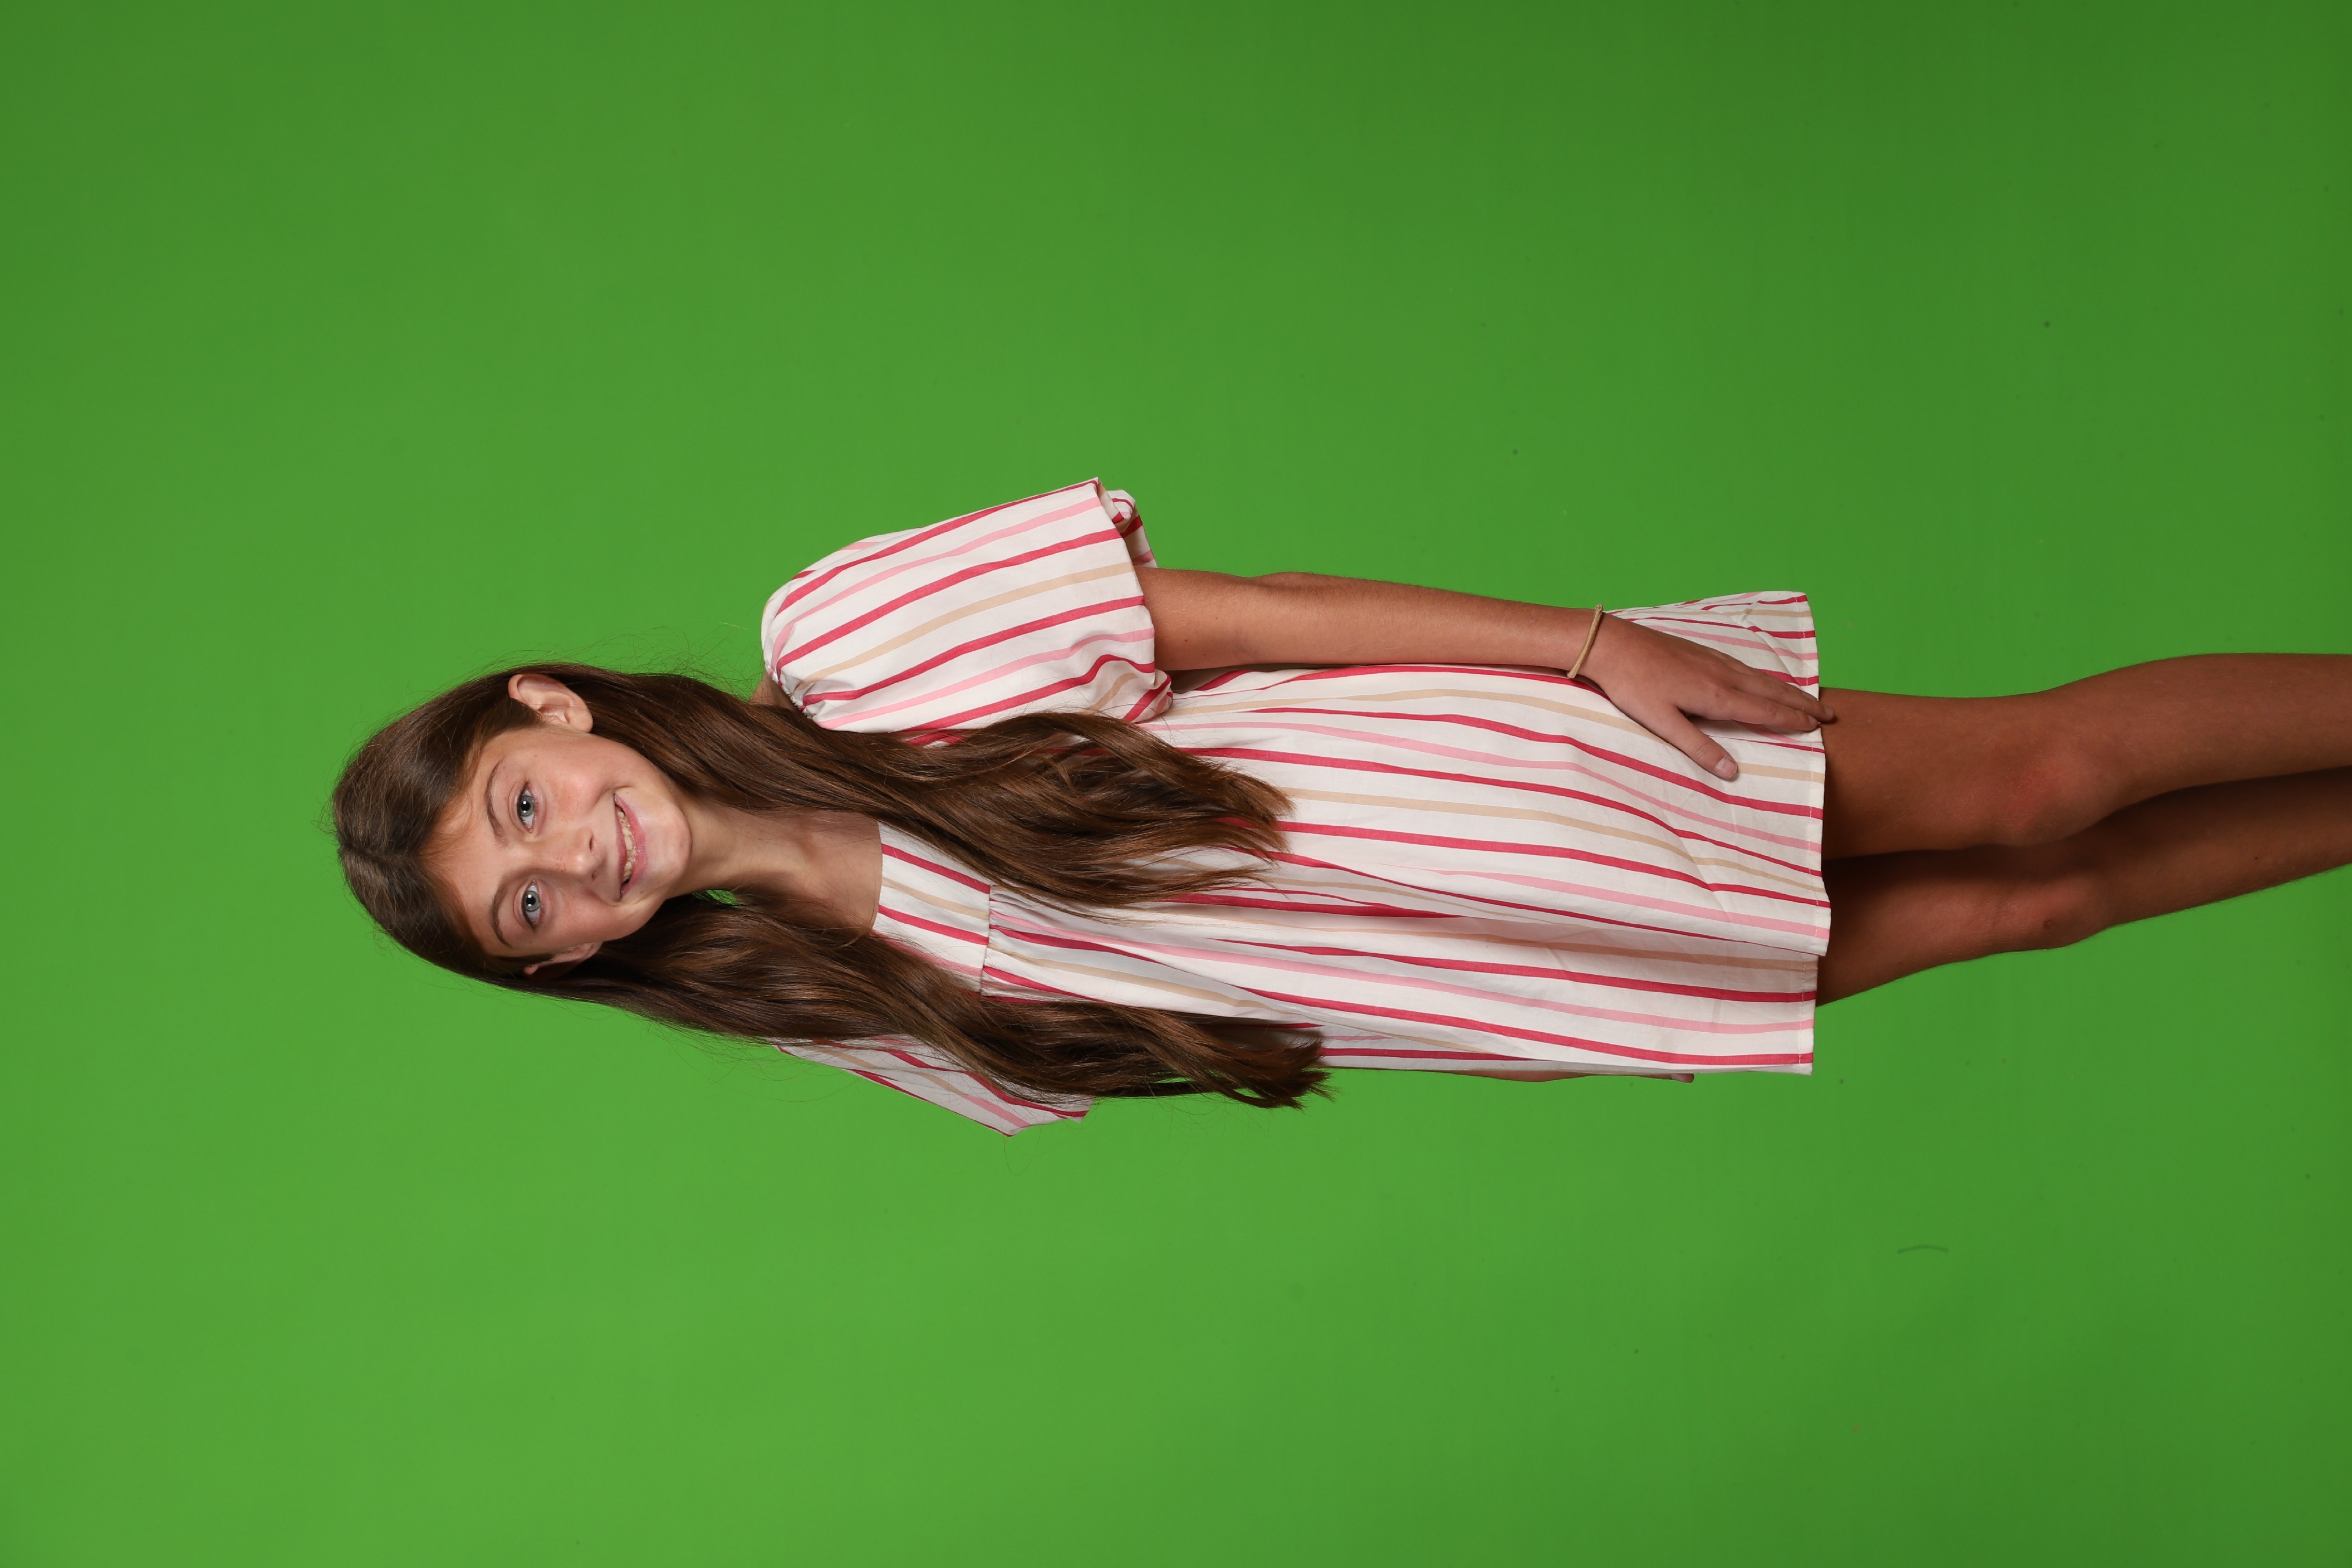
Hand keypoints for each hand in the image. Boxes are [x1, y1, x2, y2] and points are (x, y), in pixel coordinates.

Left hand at [1578, 614, 1834, 779]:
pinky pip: (1746, 667)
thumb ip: (1698, 747)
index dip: (1793, 720)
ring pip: (1762, 678)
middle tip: (1830, 713)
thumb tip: (1731, 772)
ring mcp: (1714, 661)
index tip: (1818, 728)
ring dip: (1789, 689)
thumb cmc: (1634, 686)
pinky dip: (1766, 677)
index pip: (1765, 712)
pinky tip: (1765, 680)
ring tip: (1809, 698)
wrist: (1613, 645)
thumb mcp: (1663, 723)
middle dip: (1803, 704)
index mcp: (1716, 696)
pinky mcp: (1703, 653)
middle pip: (1772, 692)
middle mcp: (1723, 675)